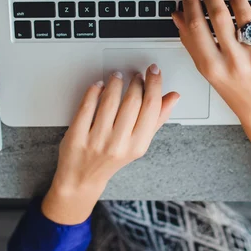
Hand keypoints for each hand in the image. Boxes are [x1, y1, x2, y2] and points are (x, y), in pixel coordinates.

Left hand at [41, 65, 178, 223]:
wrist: (81, 179)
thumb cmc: (111, 159)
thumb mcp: (138, 143)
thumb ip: (156, 119)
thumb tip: (173, 97)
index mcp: (137, 145)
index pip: (152, 107)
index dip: (155, 84)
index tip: (153, 71)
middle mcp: (118, 143)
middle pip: (133, 101)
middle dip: (136, 82)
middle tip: (136, 75)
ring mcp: (97, 140)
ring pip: (110, 100)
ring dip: (115, 82)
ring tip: (117, 77)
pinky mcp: (77, 136)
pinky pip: (87, 106)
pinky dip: (94, 90)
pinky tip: (98, 85)